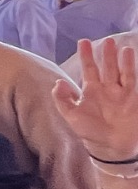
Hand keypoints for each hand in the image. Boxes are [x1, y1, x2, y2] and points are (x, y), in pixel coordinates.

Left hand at [52, 38, 137, 162]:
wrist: (111, 148)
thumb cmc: (90, 133)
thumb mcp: (72, 116)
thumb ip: (63, 100)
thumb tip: (58, 82)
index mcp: (91, 92)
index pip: (88, 69)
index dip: (86, 55)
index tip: (84, 41)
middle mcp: (107, 89)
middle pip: (106, 67)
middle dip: (105, 54)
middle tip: (106, 40)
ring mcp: (121, 93)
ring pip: (121, 71)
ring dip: (121, 59)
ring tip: (120, 46)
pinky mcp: (133, 98)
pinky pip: (133, 80)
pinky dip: (131, 69)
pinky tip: (130, 56)